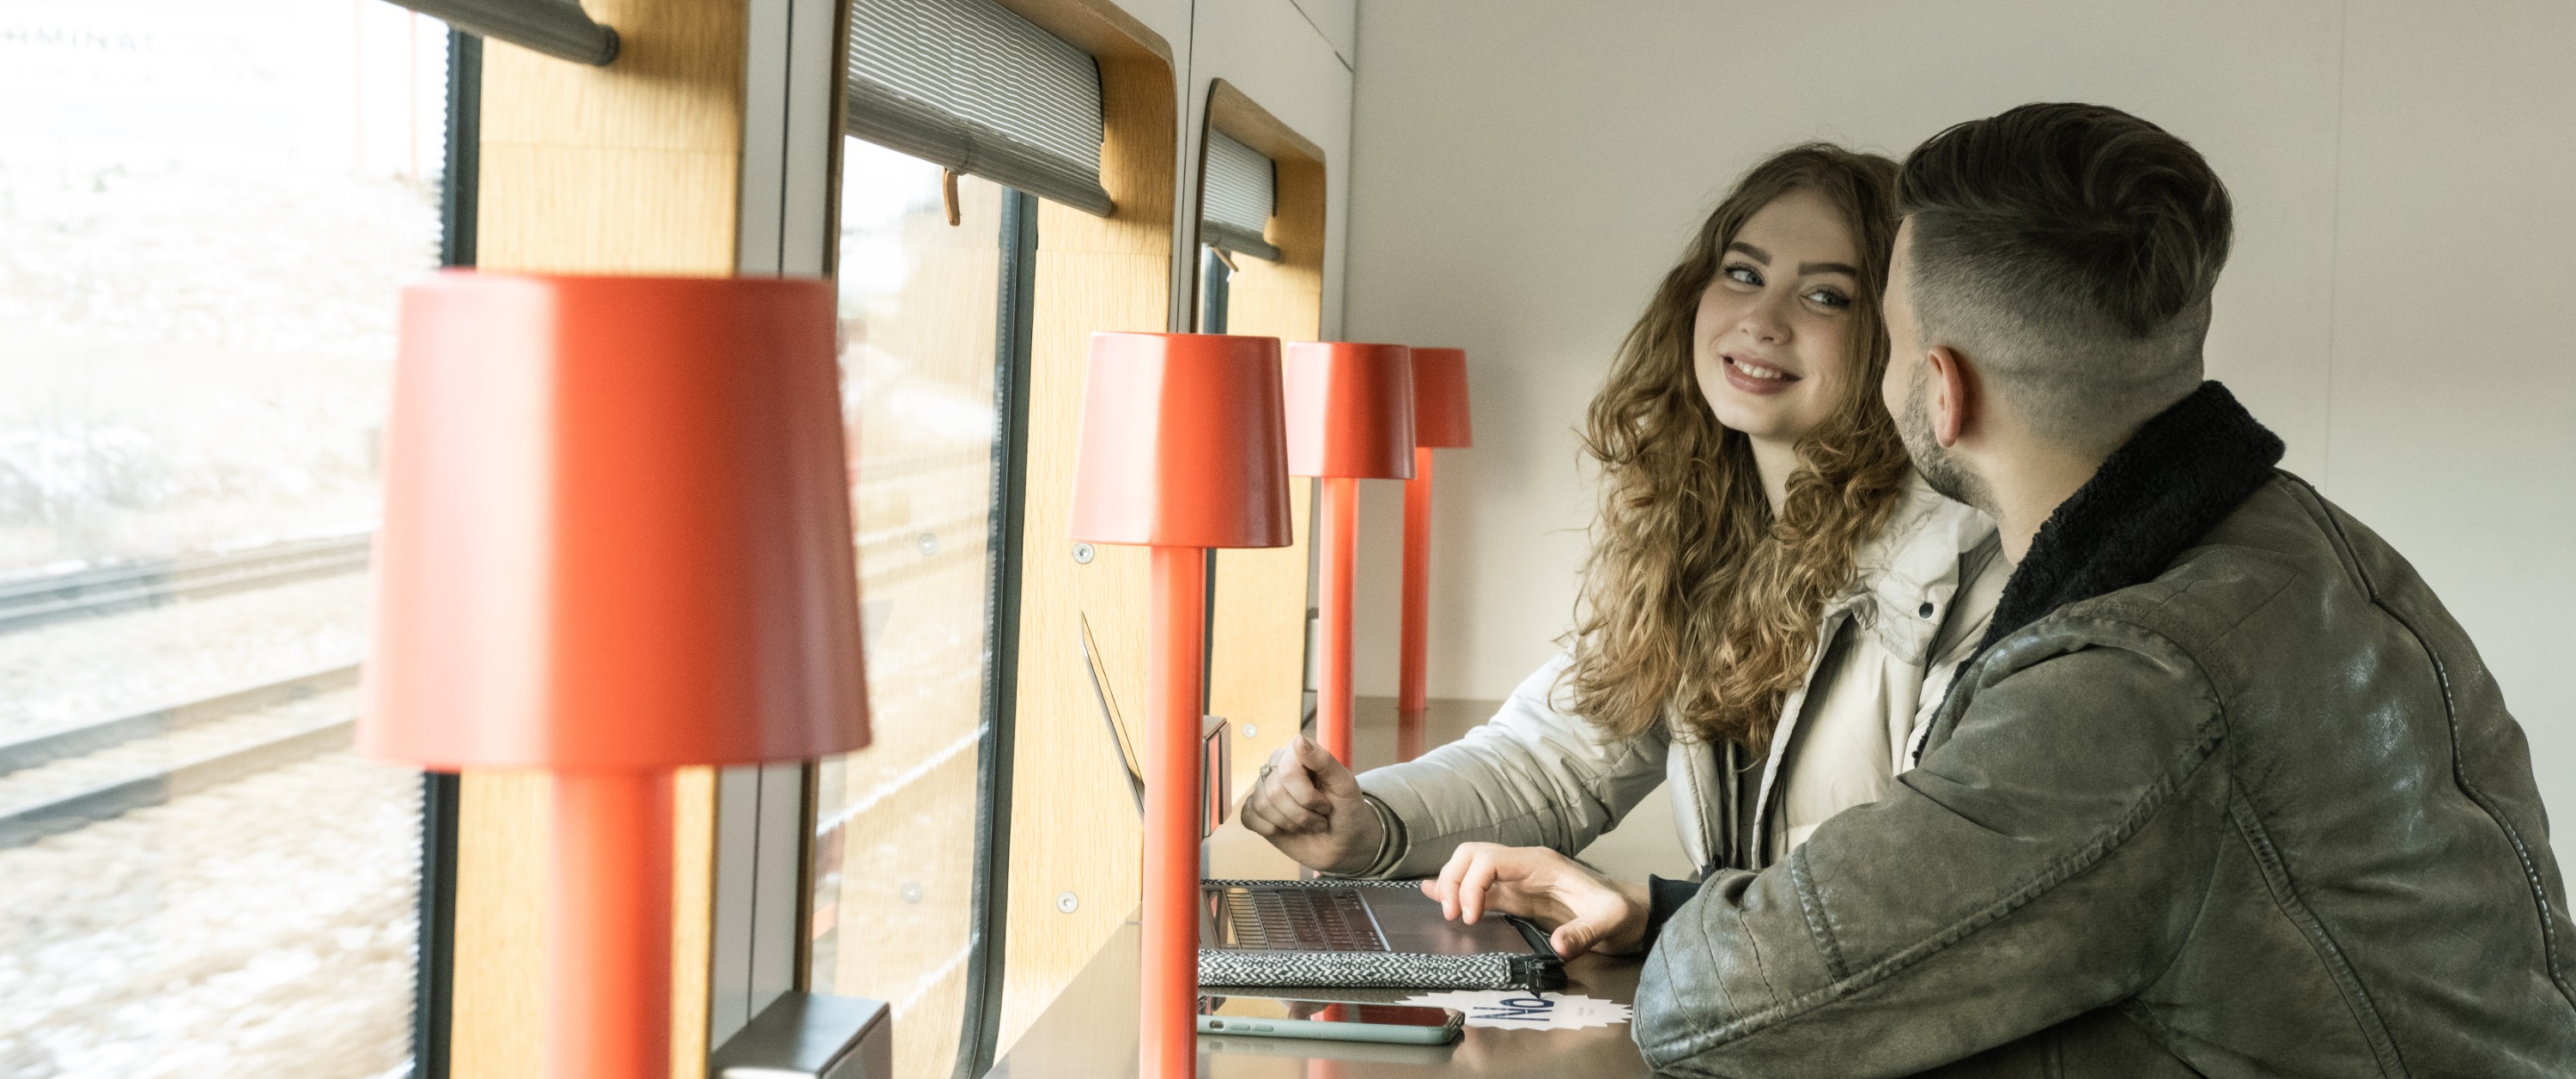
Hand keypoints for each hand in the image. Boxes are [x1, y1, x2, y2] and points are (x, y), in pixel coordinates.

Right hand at [1239, 735, 1380, 874]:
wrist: (1344, 842)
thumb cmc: (1347, 810)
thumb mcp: (1345, 785)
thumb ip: (1323, 760)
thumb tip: (1298, 740)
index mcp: (1299, 754)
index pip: (1287, 770)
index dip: (1307, 795)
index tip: (1326, 804)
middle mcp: (1278, 767)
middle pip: (1274, 791)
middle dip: (1301, 814)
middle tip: (1319, 819)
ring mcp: (1265, 788)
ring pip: (1261, 804)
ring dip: (1290, 823)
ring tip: (1308, 824)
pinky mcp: (1257, 811)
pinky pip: (1248, 816)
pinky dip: (1270, 828)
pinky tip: (1286, 829)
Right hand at [1420, 843, 1650, 958]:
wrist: (1631, 913)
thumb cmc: (1621, 912)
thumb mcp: (1611, 922)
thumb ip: (1585, 932)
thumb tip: (1558, 947)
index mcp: (1541, 864)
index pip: (1489, 859)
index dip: (1472, 885)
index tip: (1470, 918)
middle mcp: (1524, 866)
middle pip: (1472, 855)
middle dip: (1453, 881)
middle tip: (1453, 917)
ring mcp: (1518, 880)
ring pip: (1470, 866)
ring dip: (1452, 885)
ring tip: (1448, 914)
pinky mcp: (1517, 896)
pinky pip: (1479, 885)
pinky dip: (1456, 888)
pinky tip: (1433, 894)